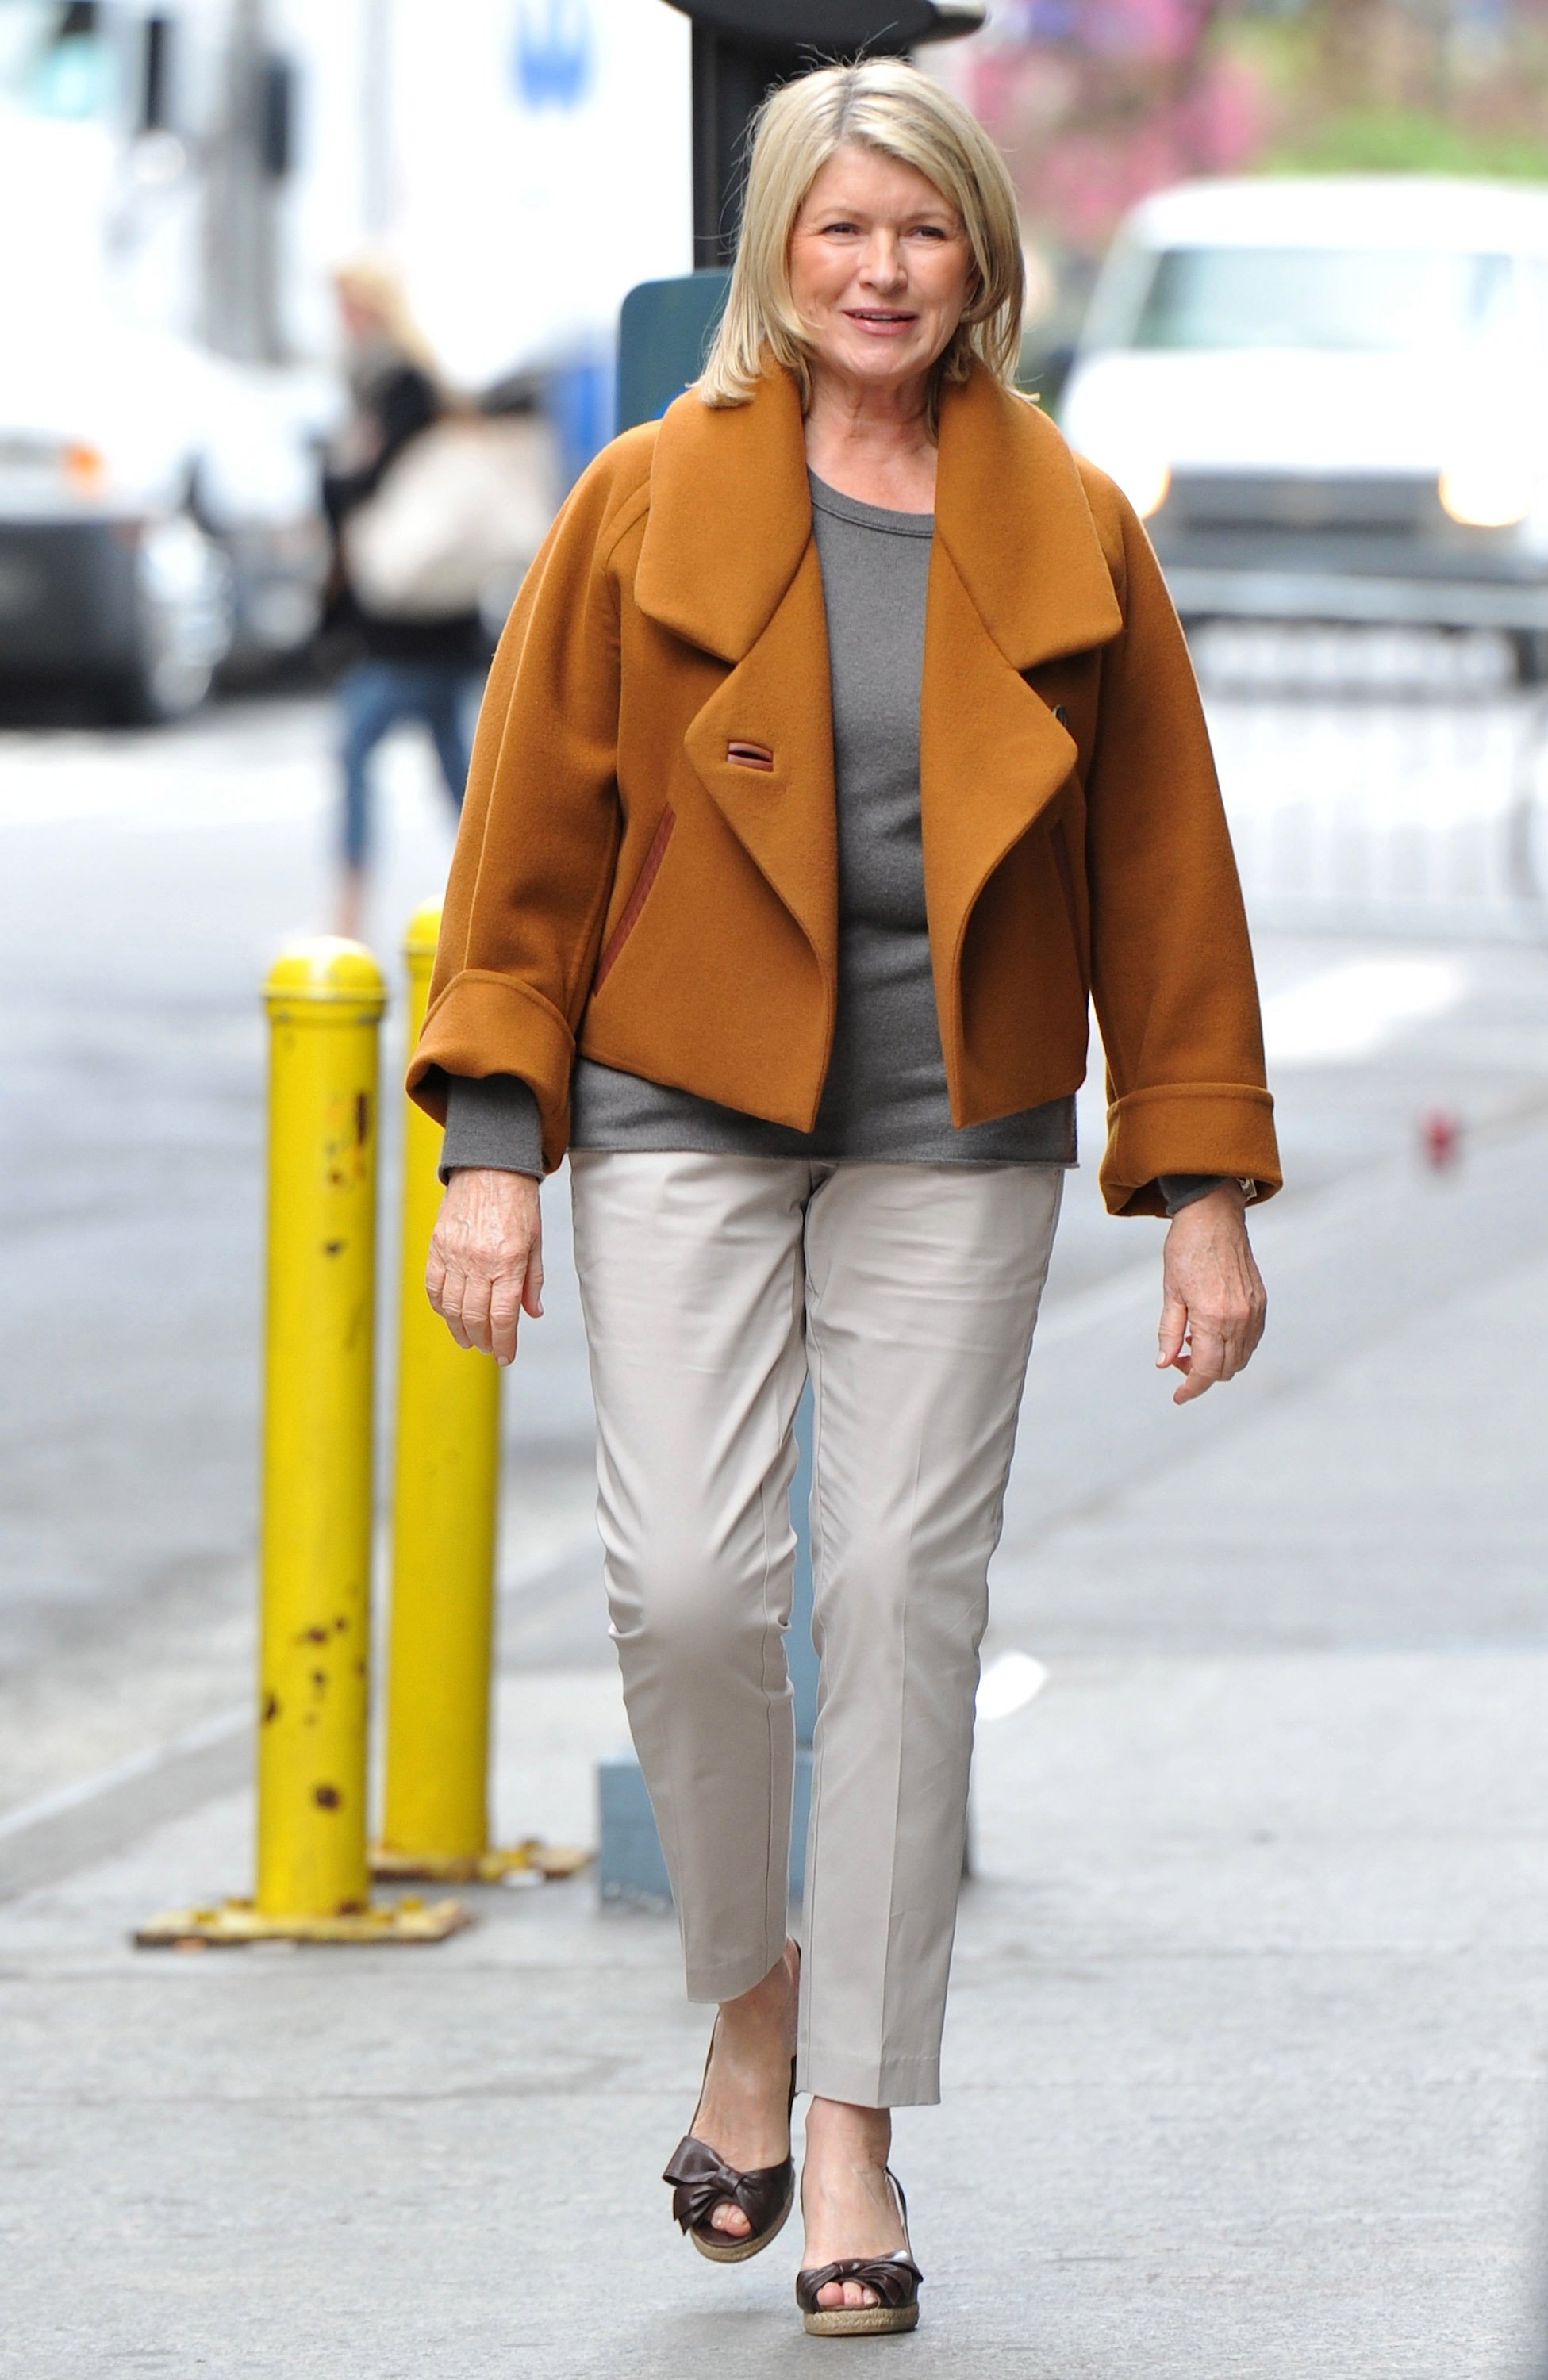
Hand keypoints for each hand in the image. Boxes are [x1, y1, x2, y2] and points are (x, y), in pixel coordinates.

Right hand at [426, 1167, 542, 1366]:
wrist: (490, 1165)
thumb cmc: (518, 1201)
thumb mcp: (535, 1240)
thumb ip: (532, 1280)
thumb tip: (532, 1313)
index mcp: (508, 1261)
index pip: (503, 1315)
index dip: (504, 1341)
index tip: (505, 1355)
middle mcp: (479, 1261)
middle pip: (476, 1316)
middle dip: (483, 1340)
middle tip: (488, 1349)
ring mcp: (454, 1254)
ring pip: (452, 1306)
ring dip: (460, 1329)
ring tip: (468, 1339)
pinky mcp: (437, 1245)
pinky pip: (433, 1285)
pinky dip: (440, 1305)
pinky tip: (448, 1314)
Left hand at [1156, 1184, 1265, 1405]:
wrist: (1214, 1218)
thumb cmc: (1187, 1250)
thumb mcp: (1170, 1292)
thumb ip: (1169, 1331)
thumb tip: (1165, 1363)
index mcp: (1213, 1318)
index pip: (1205, 1370)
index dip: (1191, 1388)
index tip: (1179, 1397)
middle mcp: (1238, 1319)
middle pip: (1225, 1369)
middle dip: (1201, 1375)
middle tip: (1178, 1360)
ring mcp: (1253, 1312)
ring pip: (1240, 1358)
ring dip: (1218, 1362)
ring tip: (1192, 1344)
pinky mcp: (1261, 1304)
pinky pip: (1251, 1341)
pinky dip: (1233, 1348)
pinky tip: (1212, 1333)